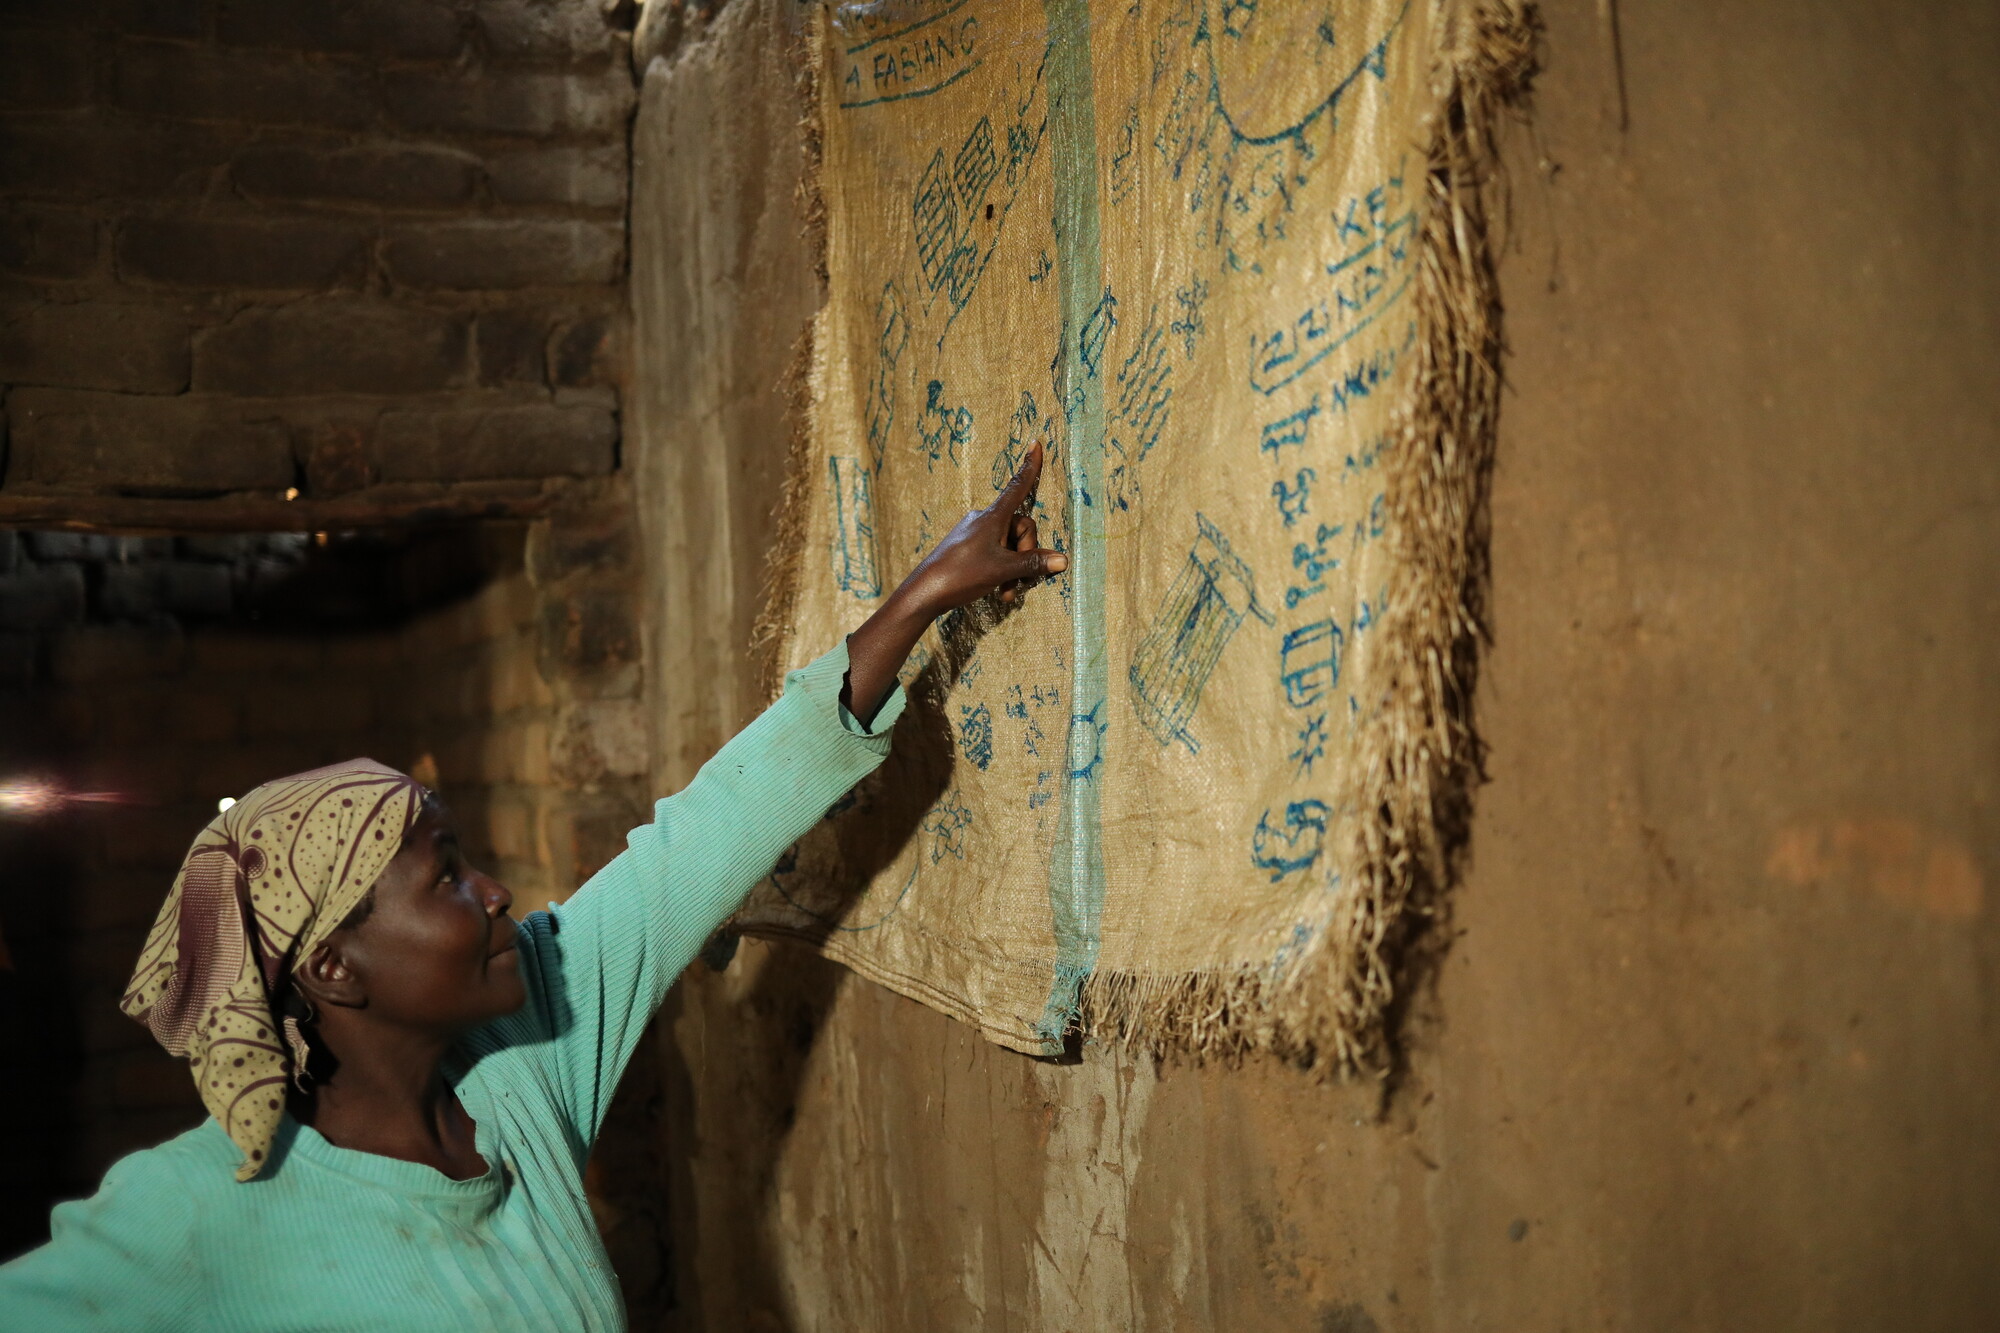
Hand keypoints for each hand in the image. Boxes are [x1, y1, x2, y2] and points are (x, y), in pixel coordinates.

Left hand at [842, 442, 1066, 725]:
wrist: (925, 592)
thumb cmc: (962, 574)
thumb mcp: (1003, 570)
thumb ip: (1033, 563)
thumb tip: (1063, 559)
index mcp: (993, 517)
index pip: (1017, 487)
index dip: (1029, 467)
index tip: (1035, 444)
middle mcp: (984, 520)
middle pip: (1020, 528)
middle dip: (1025, 554)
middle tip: (1019, 580)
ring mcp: (974, 533)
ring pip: (1008, 545)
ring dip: (1014, 569)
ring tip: (1007, 592)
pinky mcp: (966, 547)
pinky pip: (994, 553)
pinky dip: (1001, 571)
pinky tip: (998, 591)